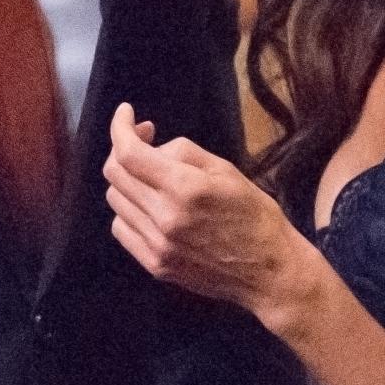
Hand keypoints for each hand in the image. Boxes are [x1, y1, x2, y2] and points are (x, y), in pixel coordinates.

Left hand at [103, 102, 306, 319]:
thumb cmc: (254, 214)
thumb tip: (153, 147)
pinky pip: (122, 228)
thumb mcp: (225, 169)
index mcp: (184, 188)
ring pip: (115, 199)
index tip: (126, 112)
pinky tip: (149, 203)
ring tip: (152, 174)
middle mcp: (164, 217)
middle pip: (115, 174)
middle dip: (123, 147)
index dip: (120, 127)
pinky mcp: (155, 265)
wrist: (268, 272)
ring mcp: (157, 245)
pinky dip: (128, 208)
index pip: (129, 153)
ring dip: (126, 178)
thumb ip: (183, 152)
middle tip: (147, 139)